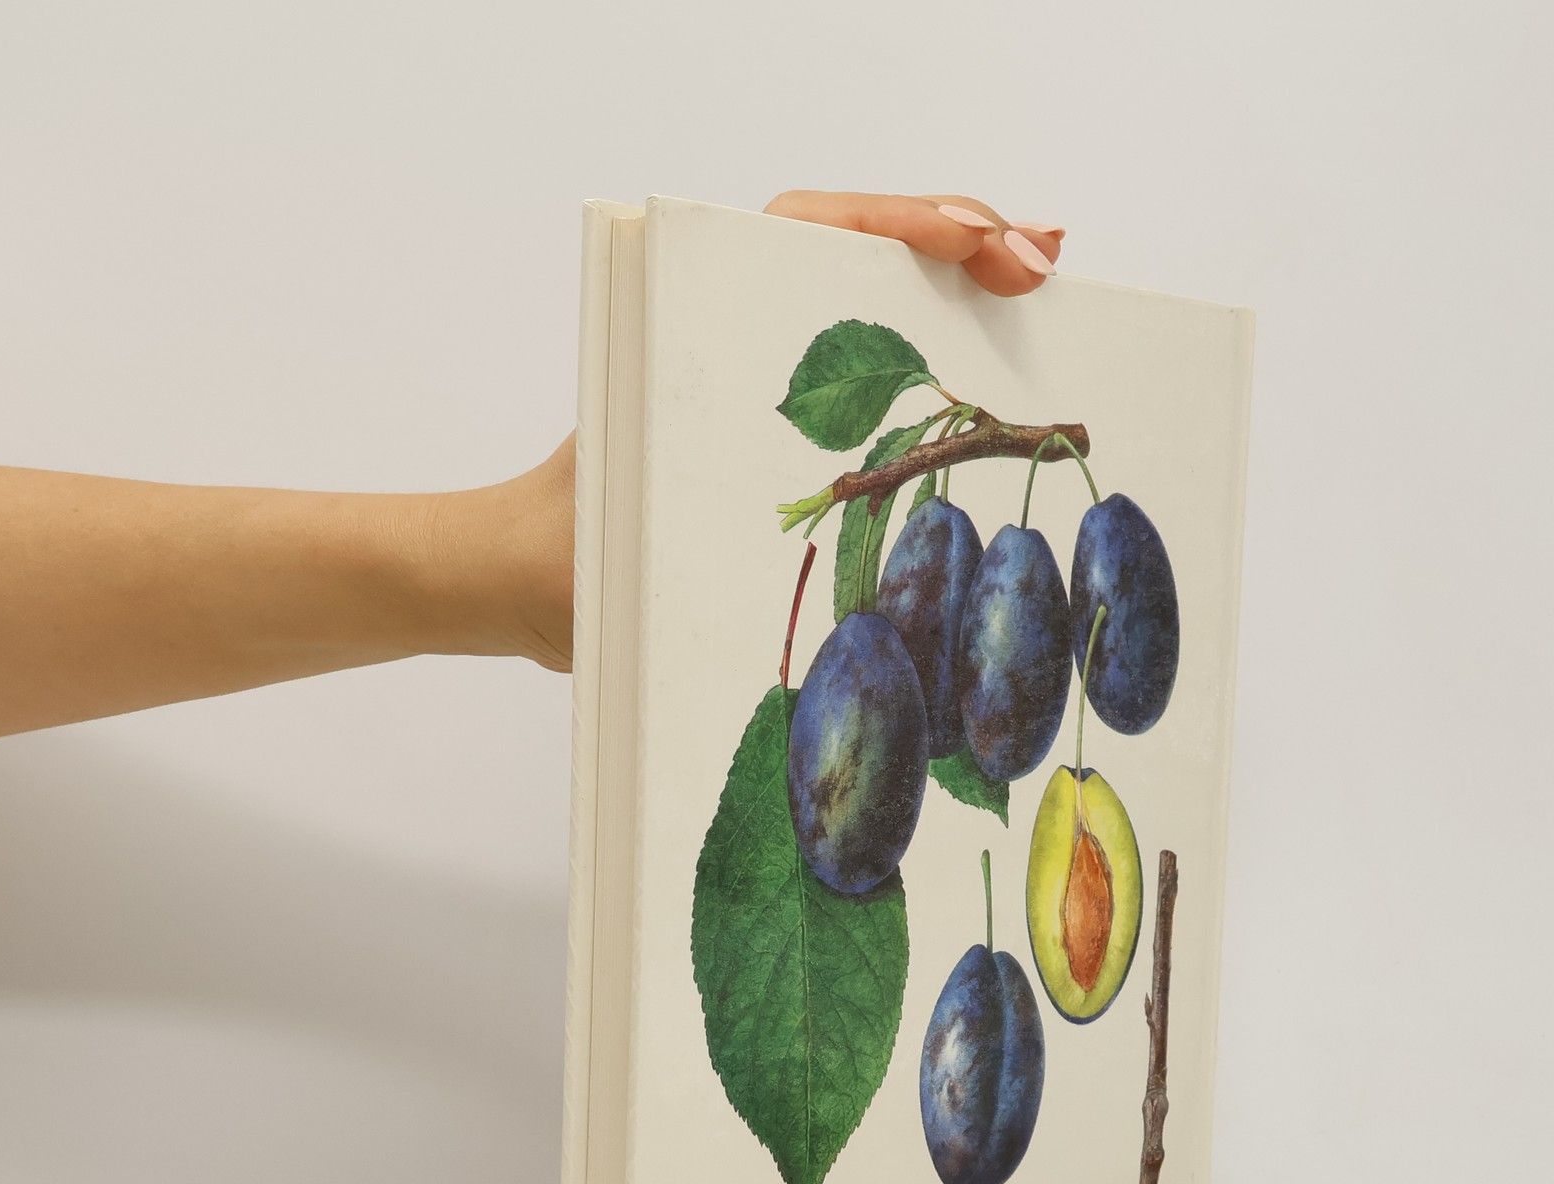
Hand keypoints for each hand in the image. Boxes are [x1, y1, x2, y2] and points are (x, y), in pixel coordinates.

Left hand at [492, 193, 1065, 672]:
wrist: (507, 588)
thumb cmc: (554, 554)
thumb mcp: (632, 520)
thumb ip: (700, 504)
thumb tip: (807, 511)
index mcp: (692, 322)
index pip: (809, 232)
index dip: (905, 224)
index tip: (983, 244)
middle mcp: (728, 332)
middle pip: (857, 256)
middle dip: (959, 242)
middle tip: (1046, 261)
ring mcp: (752, 377)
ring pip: (868, 309)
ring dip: (956, 297)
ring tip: (1040, 289)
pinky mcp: (768, 431)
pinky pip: (864, 382)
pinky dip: (930, 366)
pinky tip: (990, 381)